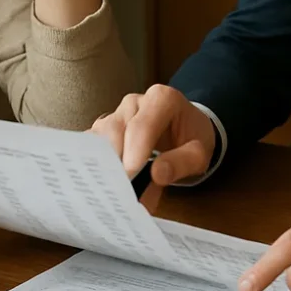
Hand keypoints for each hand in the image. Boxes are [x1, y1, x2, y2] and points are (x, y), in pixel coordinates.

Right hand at [90, 84, 215, 185]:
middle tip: (117, 191)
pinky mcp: (103, 128)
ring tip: (110, 190)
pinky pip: (91, 144)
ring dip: (102, 164)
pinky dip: (93, 164)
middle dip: (115, 161)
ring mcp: (116, 114)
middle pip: (115, 130)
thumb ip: (182, 162)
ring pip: (99, 137)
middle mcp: (134, 102)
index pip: (142, 126)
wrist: (185, 131)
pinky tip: (100, 184)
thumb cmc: (191, 139)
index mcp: (161, 99)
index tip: (129, 178)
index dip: (134, 153)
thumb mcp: (199, 153)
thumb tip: (157, 174)